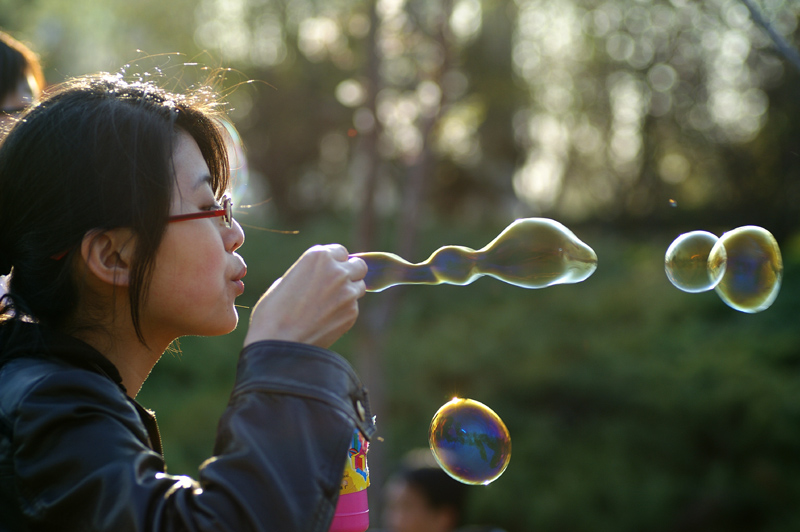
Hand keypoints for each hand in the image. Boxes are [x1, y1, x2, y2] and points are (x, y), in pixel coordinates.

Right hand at [244, 244, 367, 348]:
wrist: (278, 344)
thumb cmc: (273, 313)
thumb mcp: (286, 280)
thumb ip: (308, 273)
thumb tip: (318, 277)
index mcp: (318, 256)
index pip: (341, 251)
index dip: (336, 262)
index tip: (330, 272)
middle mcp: (337, 270)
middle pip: (358, 266)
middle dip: (351, 274)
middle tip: (337, 286)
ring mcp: (347, 292)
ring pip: (359, 287)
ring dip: (349, 293)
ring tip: (328, 306)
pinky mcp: (352, 313)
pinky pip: (354, 308)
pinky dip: (344, 313)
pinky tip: (325, 322)